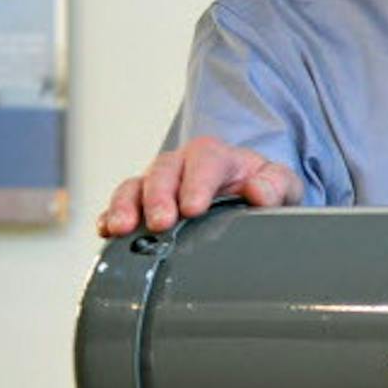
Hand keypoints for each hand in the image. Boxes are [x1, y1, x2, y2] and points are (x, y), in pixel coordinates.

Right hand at [97, 135, 300, 236]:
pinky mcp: (141, 204)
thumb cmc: (263, 190)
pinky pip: (120, 206)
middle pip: (163, 172)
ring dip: (126, 206)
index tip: (194, 208)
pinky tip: (106, 231)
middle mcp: (181, 166)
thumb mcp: (282, 186)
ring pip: (134, 186)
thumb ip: (276, 185)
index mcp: (216, 156)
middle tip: (161, 223)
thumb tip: (258, 191)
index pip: (204, 161)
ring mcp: (158, 184)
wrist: (248, 199)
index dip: (197, 183)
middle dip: (158, 197)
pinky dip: (110, 216)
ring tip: (121, 228)